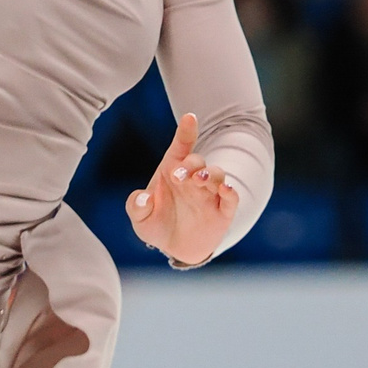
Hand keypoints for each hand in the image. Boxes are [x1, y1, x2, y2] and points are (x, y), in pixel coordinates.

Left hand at [127, 113, 239, 266]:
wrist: (176, 249)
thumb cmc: (157, 224)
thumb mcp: (140, 218)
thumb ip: (136, 206)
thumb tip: (142, 198)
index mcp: (173, 172)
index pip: (180, 148)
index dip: (186, 132)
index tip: (189, 118)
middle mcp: (193, 179)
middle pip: (197, 161)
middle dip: (190, 164)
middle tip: (178, 176)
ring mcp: (210, 194)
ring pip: (217, 174)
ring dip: (209, 175)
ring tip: (198, 181)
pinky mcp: (223, 211)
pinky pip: (232, 197)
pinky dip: (231, 191)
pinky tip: (225, 189)